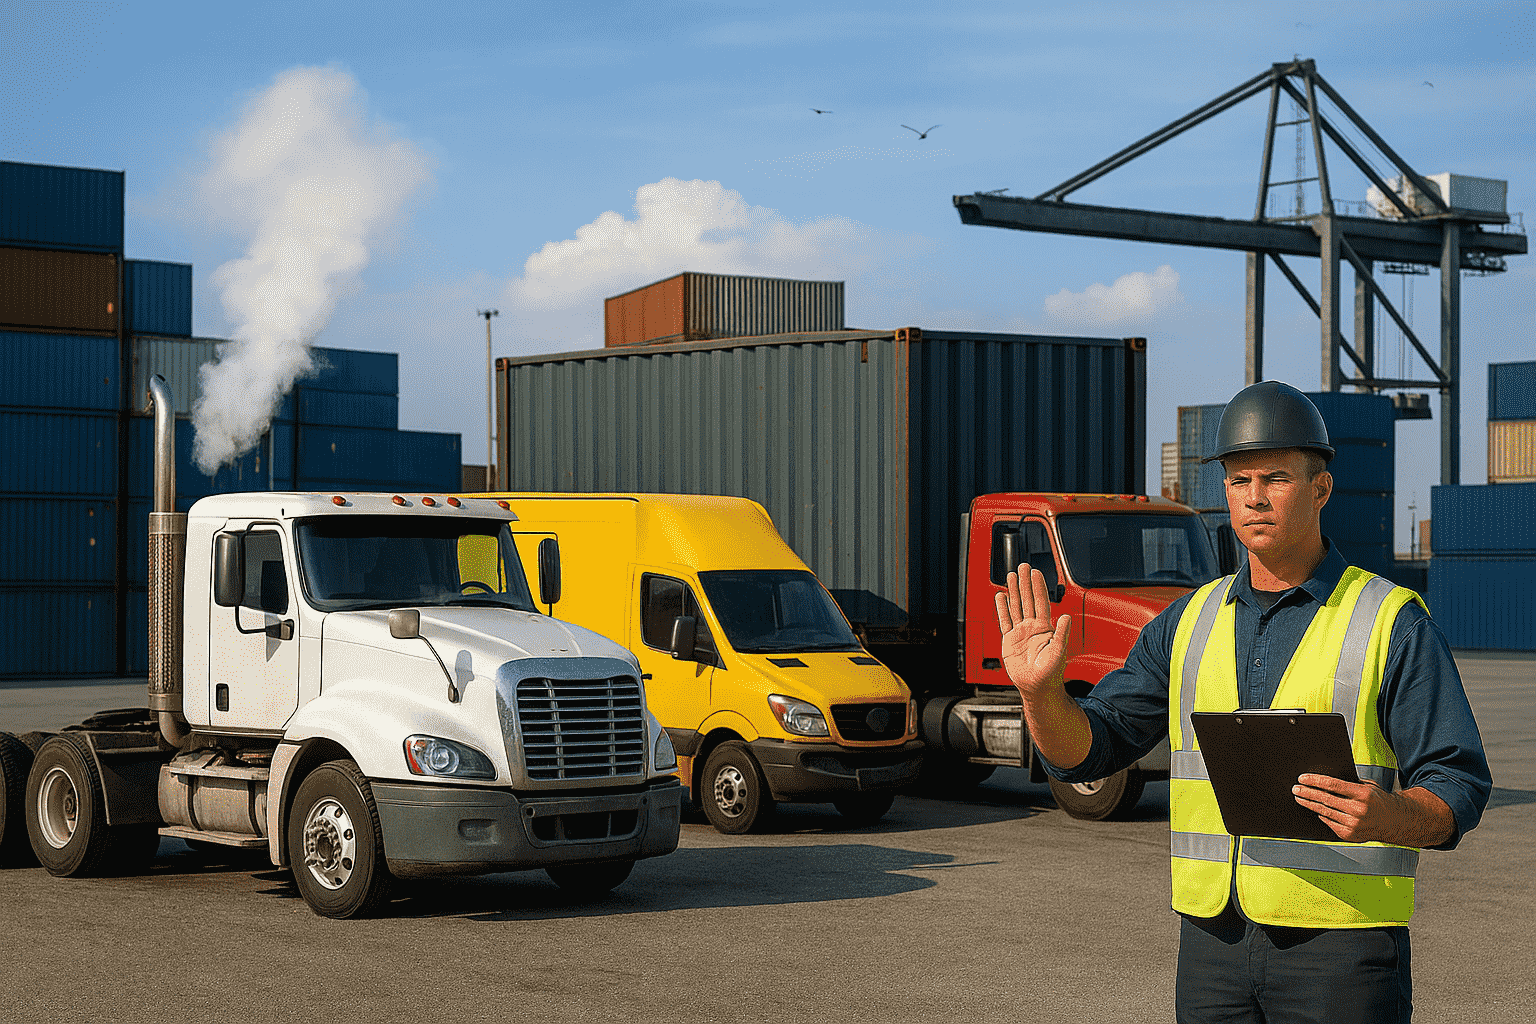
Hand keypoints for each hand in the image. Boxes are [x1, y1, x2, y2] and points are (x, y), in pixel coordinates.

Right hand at [994, 565, 1070, 697]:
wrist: (1037, 688)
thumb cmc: (1051, 674)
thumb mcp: (1059, 653)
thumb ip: (1062, 634)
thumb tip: (1066, 617)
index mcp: (1045, 628)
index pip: (1040, 602)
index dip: (1038, 587)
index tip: (1035, 573)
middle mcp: (1032, 627)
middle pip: (1027, 600)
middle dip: (1025, 583)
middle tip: (1022, 566)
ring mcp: (1020, 633)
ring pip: (1016, 607)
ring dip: (1014, 591)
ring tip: (1011, 576)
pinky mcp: (1009, 640)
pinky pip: (1004, 621)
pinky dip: (1002, 608)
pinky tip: (1001, 597)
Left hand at [1292, 774, 1455, 847]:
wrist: (1396, 821)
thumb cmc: (1379, 800)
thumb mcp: (1368, 786)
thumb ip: (1349, 784)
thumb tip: (1323, 780)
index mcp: (1363, 794)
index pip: (1333, 785)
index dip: (1315, 781)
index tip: (1302, 778)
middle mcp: (1358, 810)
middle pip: (1325, 799)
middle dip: (1307, 793)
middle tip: (1295, 788)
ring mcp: (1354, 824)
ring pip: (1325, 812)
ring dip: (1309, 804)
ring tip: (1299, 797)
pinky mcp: (1350, 835)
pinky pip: (1330, 823)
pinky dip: (1321, 816)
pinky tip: (1315, 810)